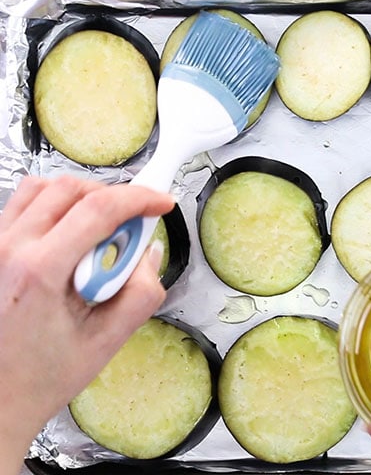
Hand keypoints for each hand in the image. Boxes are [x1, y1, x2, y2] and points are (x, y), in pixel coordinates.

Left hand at [0, 176, 174, 473]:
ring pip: (43, 188)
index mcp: (40, 272)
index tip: (161, 203)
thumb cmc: (41, 377)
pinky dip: (53, 208)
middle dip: (113, 197)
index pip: (100, 208)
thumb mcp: (108, 342)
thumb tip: (150, 253)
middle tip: (133, 226)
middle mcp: (9, 250)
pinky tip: (68, 239)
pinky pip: (21, 205)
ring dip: (81, 199)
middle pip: (71, 189)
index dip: (140, 198)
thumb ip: (142, 292)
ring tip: (99, 232)